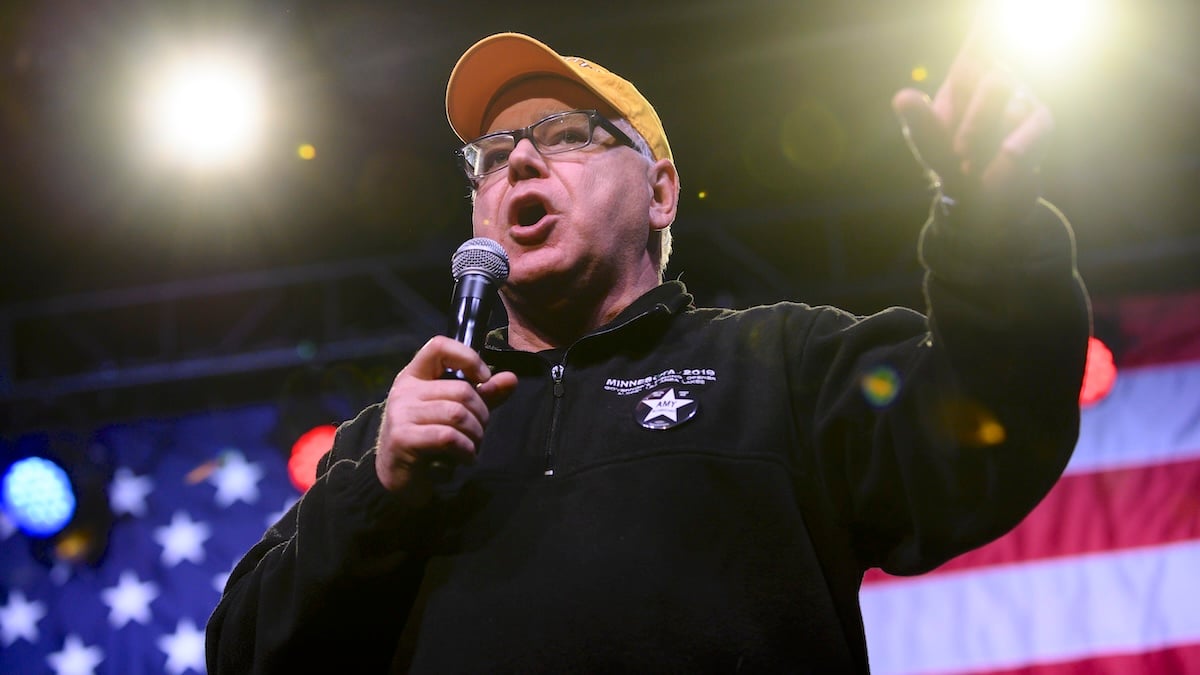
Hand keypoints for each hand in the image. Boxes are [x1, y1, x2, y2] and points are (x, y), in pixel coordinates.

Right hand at [374, 336, 517, 506]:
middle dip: (481, 414)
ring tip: (473, 447)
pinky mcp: (403, 438)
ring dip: (476, 434)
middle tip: (479, 431)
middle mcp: (404, 390)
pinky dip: (466, 449)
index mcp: (415, 376)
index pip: (438, 346)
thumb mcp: (456, 414)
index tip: (484, 380)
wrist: (397, 480)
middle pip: (460, 389)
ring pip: (457, 413)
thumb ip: (483, 395)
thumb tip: (511, 378)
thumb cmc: (428, 442)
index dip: (467, 357)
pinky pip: (448, 436)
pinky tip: (466, 458)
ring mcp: (401, 414)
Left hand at [892, 20, 1052, 225]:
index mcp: (968, 73)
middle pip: (994, 83)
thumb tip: (902, 97)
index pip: (983, 36)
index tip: (992, 7)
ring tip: (972, 166)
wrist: (979, 200)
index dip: (990, 20)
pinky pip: (1035, 129)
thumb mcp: (931, 144)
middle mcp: (999, 77)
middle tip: (960, 154)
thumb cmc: (951, 160)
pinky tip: (1008, 158)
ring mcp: (1023, 97)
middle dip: (975, 123)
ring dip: (988, 142)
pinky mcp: (1041, 122)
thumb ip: (921, 122)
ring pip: (1012, 108)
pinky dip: (1017, 148)